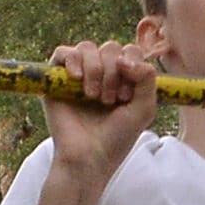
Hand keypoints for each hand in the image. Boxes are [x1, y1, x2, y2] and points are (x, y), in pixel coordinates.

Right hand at [47, 37, 162, 171]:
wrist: (89, 158)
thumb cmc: (117, 137)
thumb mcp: (145, 107)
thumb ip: (147, 77)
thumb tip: (124, 58)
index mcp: (123, 78)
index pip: (130, 51)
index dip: (132, 67)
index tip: (127, 96)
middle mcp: (101, 73)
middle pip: (111, 47)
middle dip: (113, 72)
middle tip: (109, 101)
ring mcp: (78, 75)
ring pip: (88, 47)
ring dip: (95, 70)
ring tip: (93, 96)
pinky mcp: (56, 80)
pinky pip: (63, 52)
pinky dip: (72, 60)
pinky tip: (77, 79)